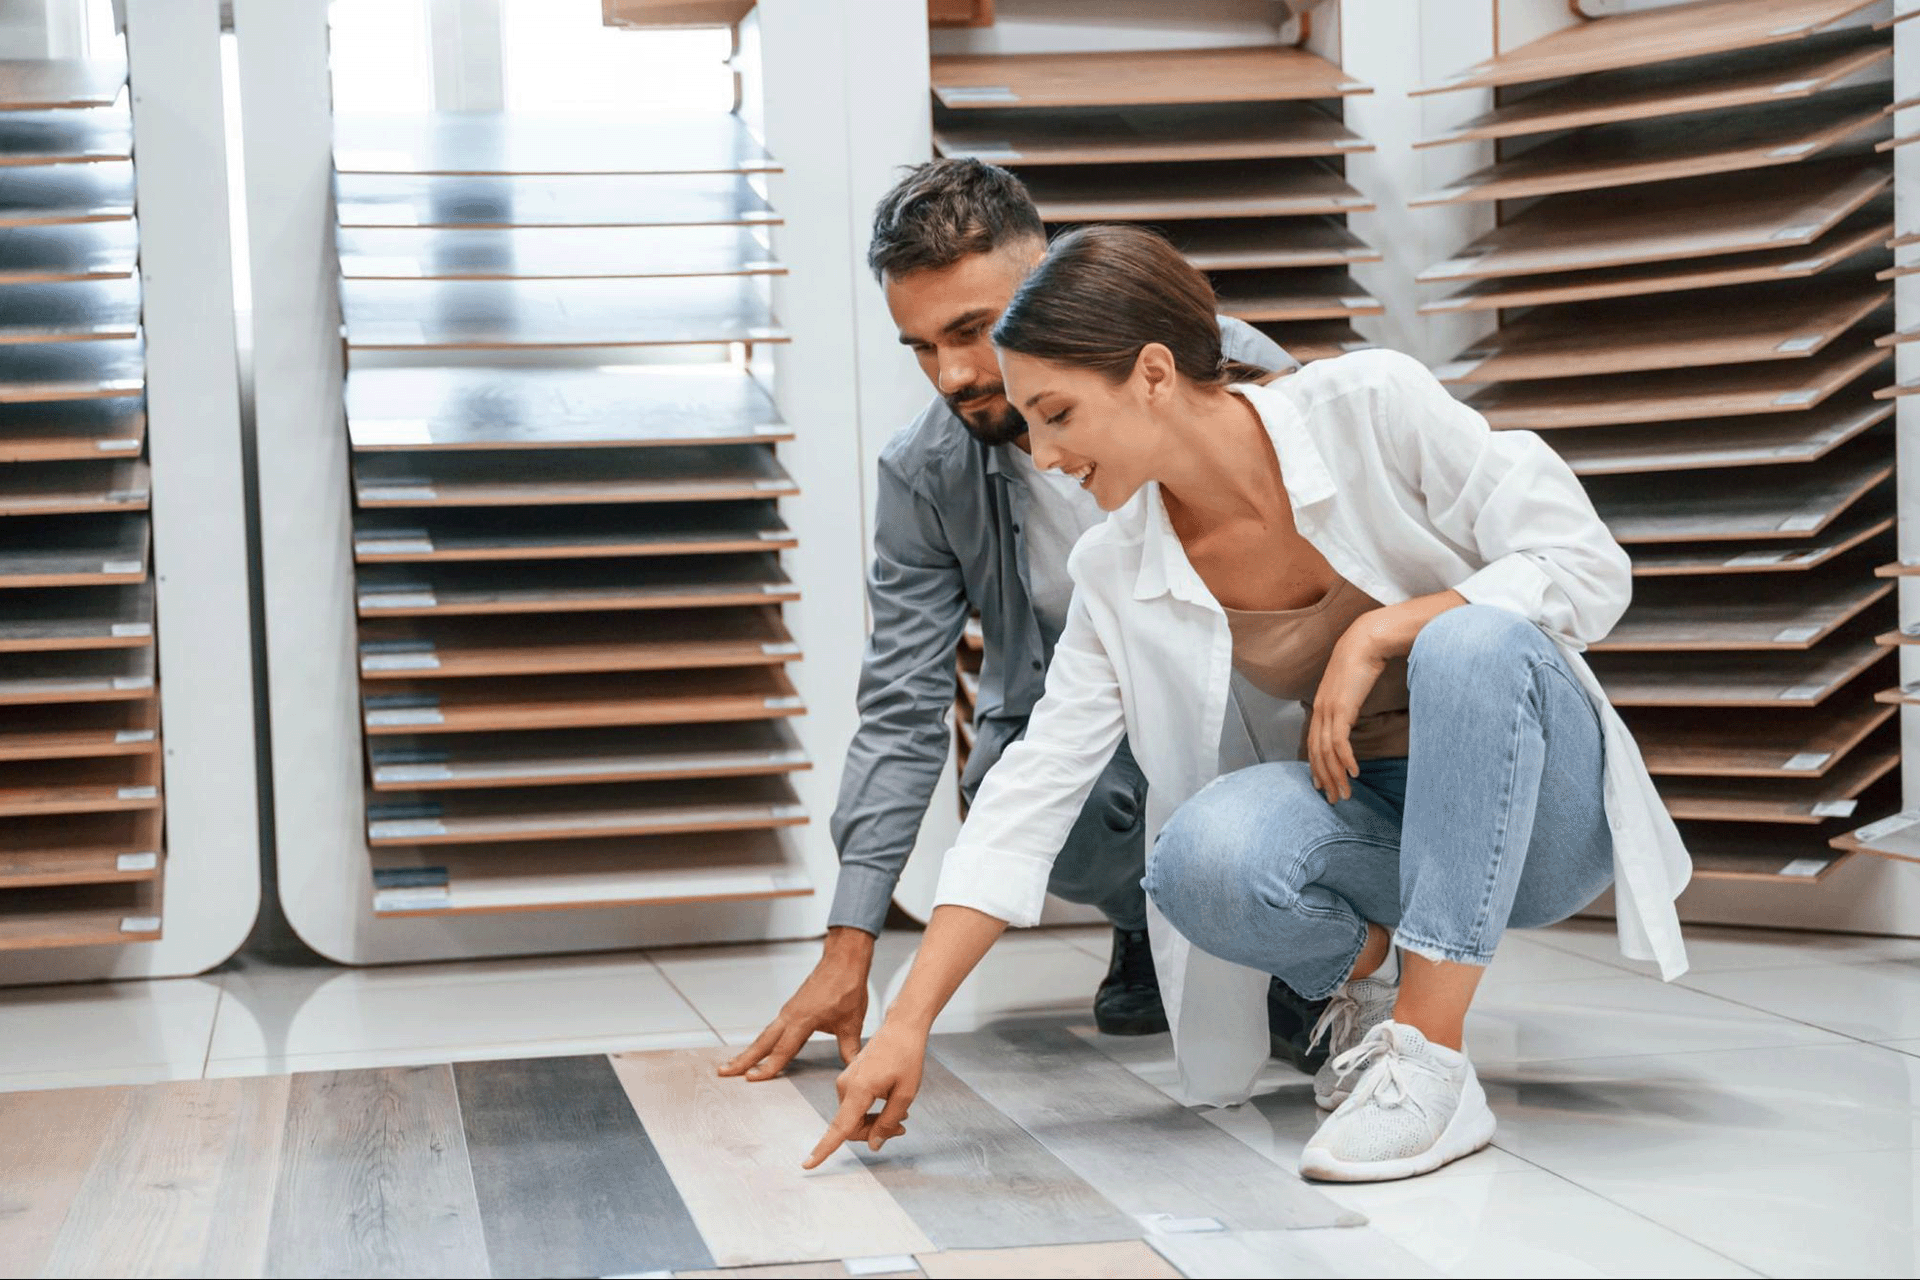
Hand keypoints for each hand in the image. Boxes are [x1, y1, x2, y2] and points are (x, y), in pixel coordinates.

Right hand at [718, 927, 872, 1080]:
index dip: (768, 1067)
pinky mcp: (792, 1008)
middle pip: (762, 1042)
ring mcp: (789, 1011)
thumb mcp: (852, 1021)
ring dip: (749, 1050)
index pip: (783, 1050)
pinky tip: (760, 1049)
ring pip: (765, 1035)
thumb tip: (854, 1069)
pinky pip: (772, 1028)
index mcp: (803, 1019)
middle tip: (724, 1072)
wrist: (844, 959)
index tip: (751, 1079)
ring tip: (733, 1064)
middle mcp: (790, 1015)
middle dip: (743, 1059)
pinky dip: (762, 1041)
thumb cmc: (847, 986)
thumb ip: (850, 1048)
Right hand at [803, 1021, 925, 1168]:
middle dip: (873, 1132)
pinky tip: (890, 1102)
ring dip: (874, 1121)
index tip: (808, 1164)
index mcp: (859, 1089)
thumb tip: (875, 1144)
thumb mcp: (905, 1094)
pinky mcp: (849, 1079)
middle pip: (851, 1127)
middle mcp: (846, 1086)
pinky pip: (854, 1105)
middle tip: (901, 1128)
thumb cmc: (907, 1056)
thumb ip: (888, 1122)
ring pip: (853, 1117)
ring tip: (900, 1115)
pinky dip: (871, 1110)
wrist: (901, 1028)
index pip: (840, 1127)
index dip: (824, 1149)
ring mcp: (845, 1081)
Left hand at [1308, 619, 1387, 803]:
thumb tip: (1352, 716)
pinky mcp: (1341, 709)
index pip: (1313, 743)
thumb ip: (1348, 702)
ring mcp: (1328, 710)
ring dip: (1335, 776)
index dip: (1316, 766)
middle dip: (1324, 779)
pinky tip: (1354, 773)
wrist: (1366, 641)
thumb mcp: (1351, 686)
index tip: (1321, 784)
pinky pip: (1339, 742)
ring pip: (1326, 752)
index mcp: (1321, 706)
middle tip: (1333, 799)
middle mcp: (1320, 710)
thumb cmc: (1363, 660)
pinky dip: (1345, 760)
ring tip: (1345, 794)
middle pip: (1316, 753)